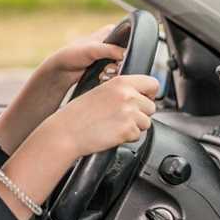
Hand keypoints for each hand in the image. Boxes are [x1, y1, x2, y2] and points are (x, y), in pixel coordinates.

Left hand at [24, 24, 124, 112]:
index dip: (127, 50)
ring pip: (123, 65)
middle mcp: (112, 42)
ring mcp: (109, 55)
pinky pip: (117, 72)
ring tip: (104, 73)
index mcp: (110, 31)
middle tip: (109, 68)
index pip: (129, 38)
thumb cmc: (72, 55)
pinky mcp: (107, 66)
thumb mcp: (92, 49)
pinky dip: (111, 76)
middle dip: (120, 64)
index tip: (120, 59)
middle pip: (127, 54)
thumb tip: (126, 54)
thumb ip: (110, 50)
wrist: (62, 70)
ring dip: (115, 72)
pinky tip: (102, 77)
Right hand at [42, 74, 157, 158]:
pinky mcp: (128, 130)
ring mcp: (129, 113)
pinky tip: (112, 133)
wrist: (67, 131)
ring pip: (146, 122)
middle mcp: (127, 95)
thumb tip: (140, 96)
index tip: (143, 99)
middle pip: (151, 106)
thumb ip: (122, 91)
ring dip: (134, 126)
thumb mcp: (101, 91)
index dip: (149, 93)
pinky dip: (127, 137)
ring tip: (114, 125)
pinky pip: (138, 136)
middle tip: (121, 117)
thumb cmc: (78, 114)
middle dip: (140, 114)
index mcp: (121, 82)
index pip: (152, 83)